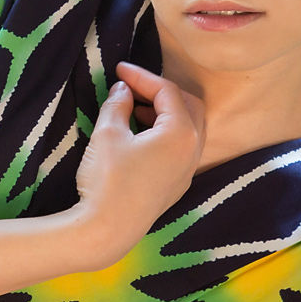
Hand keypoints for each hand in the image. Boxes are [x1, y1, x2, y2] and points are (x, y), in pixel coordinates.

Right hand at [71, 61, 206, 258]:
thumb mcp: (108, 134)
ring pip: (189, 128)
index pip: (167, 91)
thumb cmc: (108, 180)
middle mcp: (193, 150)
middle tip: (133, 88)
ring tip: (135, 110)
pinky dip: (167, 134)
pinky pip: (182, 148)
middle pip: (188, 106)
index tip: (118, 70)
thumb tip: (123, 90)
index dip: (142, 76)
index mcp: (181, 132)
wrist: (107, 231)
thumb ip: (118, 105)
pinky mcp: (177, 186)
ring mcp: (188, 170)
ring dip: (166, 113)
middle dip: (161, 92)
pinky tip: (142, 137)